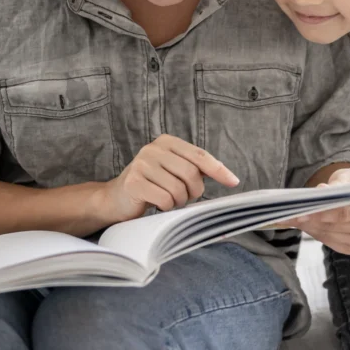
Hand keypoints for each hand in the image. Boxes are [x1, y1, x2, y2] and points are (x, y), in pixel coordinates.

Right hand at [97, 134, 238, 222]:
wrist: (115, 198)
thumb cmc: (151, 185)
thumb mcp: (172, 171)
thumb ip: (194, 168)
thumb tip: (228, 176)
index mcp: (167, 142)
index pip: (200, 155)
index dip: (219, 170)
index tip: (234, 182)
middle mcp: (153, 149)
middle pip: (191, 173)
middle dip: (194, 191)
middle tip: (185, 198)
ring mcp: (142, 164)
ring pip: (178, 189)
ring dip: (179, 201)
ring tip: (169, 201)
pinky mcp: (134, 182)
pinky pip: (164, 199)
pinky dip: (166, 207)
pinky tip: (157, 205)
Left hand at [278, 167, 349, 254]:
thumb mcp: (347, 178)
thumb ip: (335, 185)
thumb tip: (320, 191)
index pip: (345, 214)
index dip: (324, 213)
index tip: (305, 211)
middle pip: (334, 226)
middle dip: (312, 219)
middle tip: (293, 213)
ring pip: (328, 234)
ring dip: (310, 226)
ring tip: (294, 217)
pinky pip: (329, 241)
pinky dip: (315, 232)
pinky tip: (305, 224)